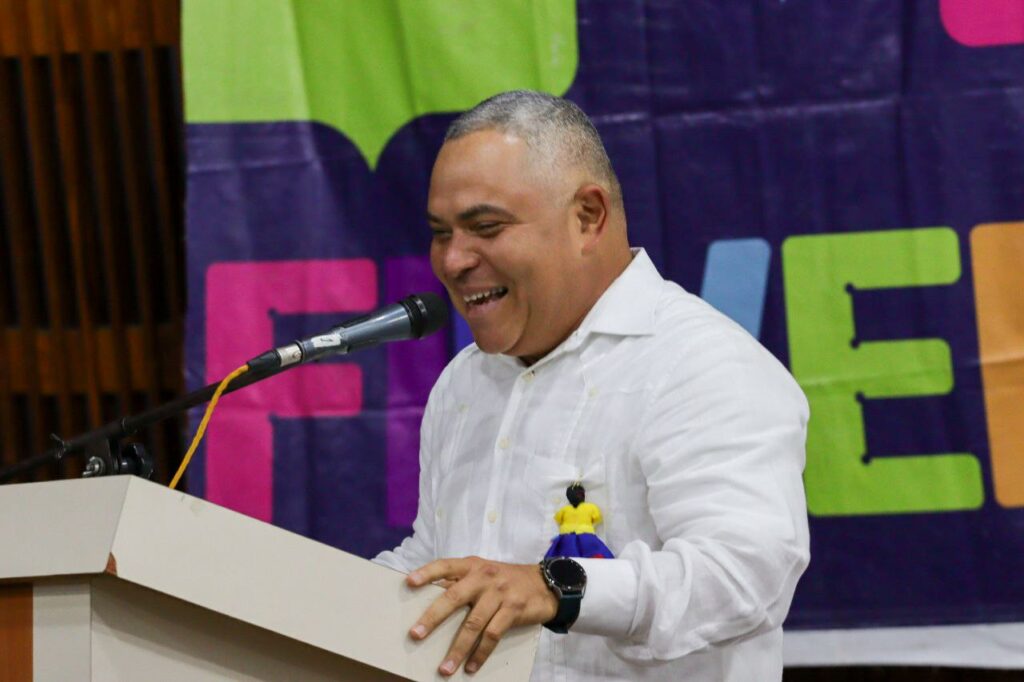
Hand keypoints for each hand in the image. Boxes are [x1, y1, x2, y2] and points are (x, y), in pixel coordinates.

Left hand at [406, 556, 557, 675]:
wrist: (544, 583)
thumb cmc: (504, 580)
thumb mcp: (483, 573)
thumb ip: (460, 581)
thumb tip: (430, 595)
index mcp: (472, 566)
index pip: (445, 565)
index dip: (427, 573)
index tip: (409, 583)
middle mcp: (484, 577)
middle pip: (454, 597)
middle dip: (432, 618)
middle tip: (415, 635)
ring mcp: (499, 593)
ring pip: (473, 624)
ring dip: (457, 648)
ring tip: (444, 668)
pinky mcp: (513, 610)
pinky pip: (493, 635)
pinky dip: (480, 653)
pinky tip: (471, 667)